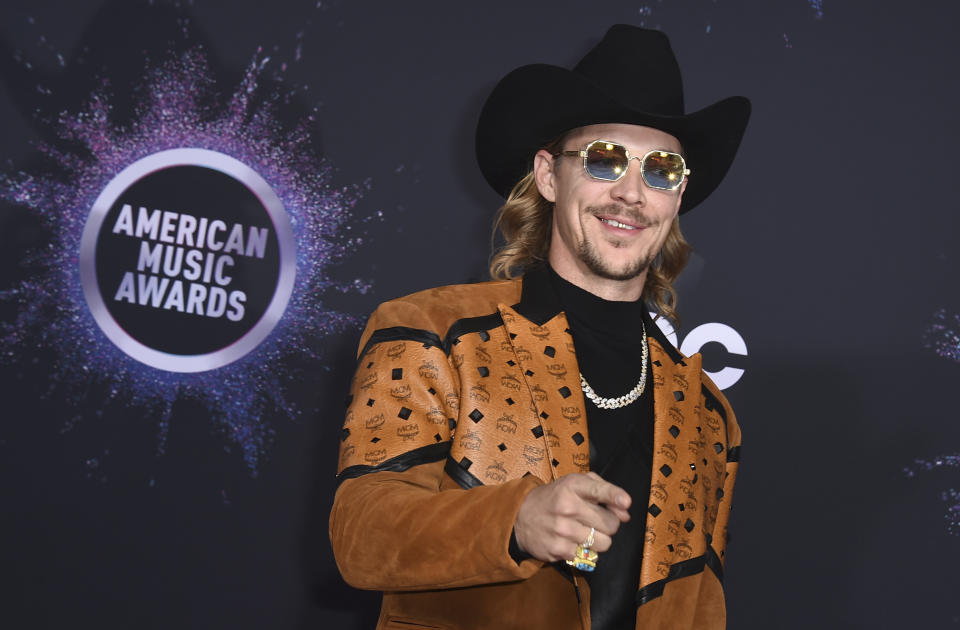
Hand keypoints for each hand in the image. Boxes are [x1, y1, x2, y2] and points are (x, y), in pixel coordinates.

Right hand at [513, 472, 630, 562]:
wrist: (520, 516)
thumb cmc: (555, 498)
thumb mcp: (574, 484)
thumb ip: (603, 490)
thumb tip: (625, 513)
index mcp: (572, 486)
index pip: (598, 491)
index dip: (614, 496)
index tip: (625, 502)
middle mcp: (567, 507)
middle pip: (610, 524)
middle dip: (610, 524)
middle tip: (597, 521)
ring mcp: (562, 530)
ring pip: (604, 543)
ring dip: (600, 540)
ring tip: (586, 532)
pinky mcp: (558, 549)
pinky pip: (590, 556)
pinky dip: (586, 550)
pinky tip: (573, 541)